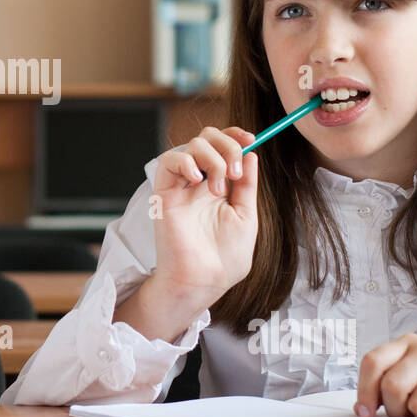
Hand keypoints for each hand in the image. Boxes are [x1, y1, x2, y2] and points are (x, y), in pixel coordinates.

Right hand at [147, 126, 259, 309]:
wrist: (205, 280)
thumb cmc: (224, 259)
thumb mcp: (246, 216)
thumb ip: (247, 185)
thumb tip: (252, 155)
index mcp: (218, 186)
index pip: (222, 147)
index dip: (235, 136)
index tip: (250, 139)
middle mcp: (199, 183)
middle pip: (206, 139)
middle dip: (226, 144)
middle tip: (235, 172)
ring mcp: (181, 187)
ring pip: (190, 145)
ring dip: (212, 158)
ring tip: (218, 188)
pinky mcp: (164, 193)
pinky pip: (168, 161)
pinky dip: (185, 162)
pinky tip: (198, 181)